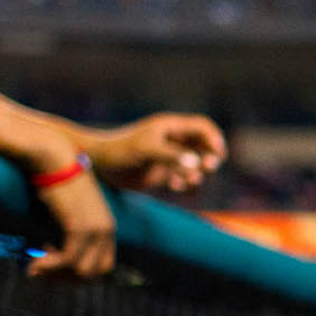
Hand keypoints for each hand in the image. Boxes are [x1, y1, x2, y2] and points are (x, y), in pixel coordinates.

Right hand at [30, 166, 116, 278]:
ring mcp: (95, 230)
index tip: (57, 267)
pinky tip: (34, 262)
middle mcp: (106, 230)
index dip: (79, 273)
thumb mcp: (68, 209)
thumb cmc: (53, 180)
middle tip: (45, 274)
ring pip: (82, 271)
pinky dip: (49, 266)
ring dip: (57, 274)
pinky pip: (67, 260)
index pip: (104, 265)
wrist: (51, 157)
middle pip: (96, 273)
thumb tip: (51, 249)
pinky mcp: (79, 227)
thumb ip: (68, 229)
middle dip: (69, 280)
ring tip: (36, 267)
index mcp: (107, 226)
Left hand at [86, 113, 226, 192]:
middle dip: (211, 158)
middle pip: (206, 147)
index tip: (216, 152)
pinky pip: (186, 181)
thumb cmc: (120, 150)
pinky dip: (187, 187)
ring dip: (199, 175)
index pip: (203, 127)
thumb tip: (197, 165)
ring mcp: (170, 159)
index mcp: (171, 127)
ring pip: (198, 166)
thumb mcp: (146, 149)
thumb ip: (173, 156)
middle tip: (207, 168)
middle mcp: (174, 141)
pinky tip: (175, 188)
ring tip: (189, 181)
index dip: (214, 138)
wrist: (99, 166)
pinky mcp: (164, 174)